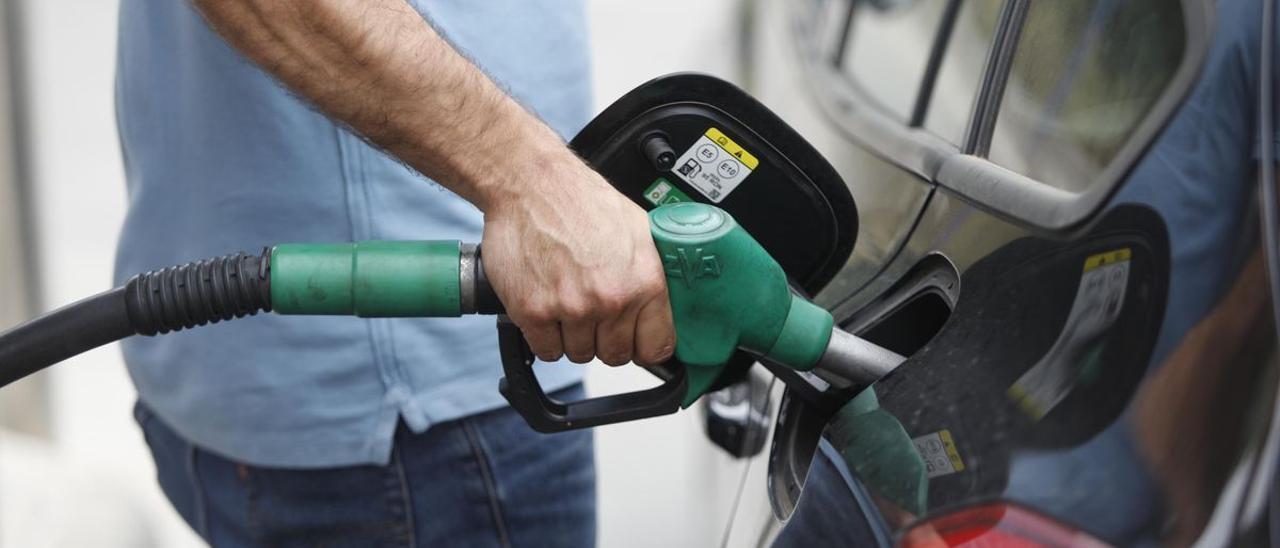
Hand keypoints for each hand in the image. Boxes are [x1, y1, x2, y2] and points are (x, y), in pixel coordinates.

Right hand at [479, 156, 675, 365]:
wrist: (533, 183)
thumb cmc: (581, 200)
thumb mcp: (638, 231)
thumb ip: (651, 275)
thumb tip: (662, 307)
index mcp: (645, 281)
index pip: (656, 347)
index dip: (644, 347)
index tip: (635, 342)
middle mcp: (611, 299)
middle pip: (615, 355)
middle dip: (604, 339)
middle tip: (593, 314)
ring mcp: (571, 308)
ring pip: (579, 354)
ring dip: (572, 336)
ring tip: (566, 301)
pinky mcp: (534, 311)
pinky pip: (546, 350)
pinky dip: (544, 336)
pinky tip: (546, 308)